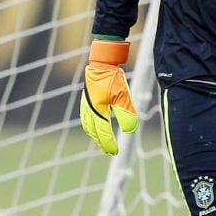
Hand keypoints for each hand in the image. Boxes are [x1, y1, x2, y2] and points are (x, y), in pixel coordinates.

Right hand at [79, 39, 137, 154]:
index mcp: (98, 111)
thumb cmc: (113, 79)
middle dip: (102, 142)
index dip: (109, 144)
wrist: (101, 63)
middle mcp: (89, 110)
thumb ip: (126, 114)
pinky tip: (95, 127)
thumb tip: (129, 131)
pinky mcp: (86, 100)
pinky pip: (86, 119)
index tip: (115, 152)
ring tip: (102, 142)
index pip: (104, 132)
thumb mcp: (123, 97)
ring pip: (88, 126)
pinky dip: (91, 127)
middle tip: (109, 151)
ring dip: (95, 135)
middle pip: (94, 132)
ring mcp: (86, 105)